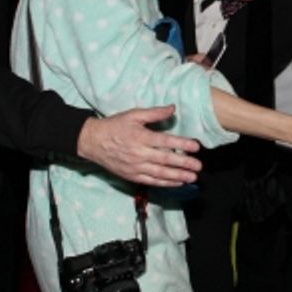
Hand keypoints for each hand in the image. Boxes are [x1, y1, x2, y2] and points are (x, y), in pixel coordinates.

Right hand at [76, 106, 202, 186]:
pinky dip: (165, 183)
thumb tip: (173, 108)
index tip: (196, 146)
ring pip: (160, 174)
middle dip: (184, 164)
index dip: (182, 144)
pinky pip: (151, 181)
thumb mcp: (133, 115)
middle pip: (165, 160)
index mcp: (141, 137)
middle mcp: (139, 154)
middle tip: (199, 167)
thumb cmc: (115, 126)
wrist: (92, 142)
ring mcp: (135, 167)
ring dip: (177, 177)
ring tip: (192, 178)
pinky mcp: (131, 176)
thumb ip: (154, 113)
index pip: (165, 142)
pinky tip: (177, 183)